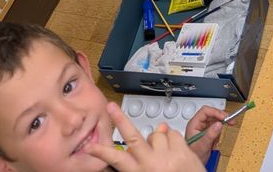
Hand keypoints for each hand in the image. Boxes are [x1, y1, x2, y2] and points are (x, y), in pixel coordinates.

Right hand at [88, 102, 204, 171]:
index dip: (103, 152)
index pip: (117, 160)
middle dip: (120, 119)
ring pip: (157, 133)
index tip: (91, 146)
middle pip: (133, 136)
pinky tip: (177, 152)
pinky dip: (175, 140)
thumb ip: (146, 158)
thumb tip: (152, 132)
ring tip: (166, 154)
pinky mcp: (182, 152)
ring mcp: (167, 157)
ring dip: (161, 140)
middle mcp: (151, 165)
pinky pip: (174, 134)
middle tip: (110, 106)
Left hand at [184, 106, 225, 163]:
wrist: (194, 163)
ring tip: (217, 139)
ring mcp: (203, 128)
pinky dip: (219, 133)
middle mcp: (198, 124)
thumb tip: (219, 124)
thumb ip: (210, 134)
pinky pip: (216, 128)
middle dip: (221, 118)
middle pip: (211, 114)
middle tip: (230, 121)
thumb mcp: (203, 145)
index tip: (224, 117)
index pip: (205, 111)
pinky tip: (215, 141)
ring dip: (219, 127)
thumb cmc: (194, 155)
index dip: (216, 112)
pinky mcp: (207, 132)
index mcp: (194, 123)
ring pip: (215, 120)